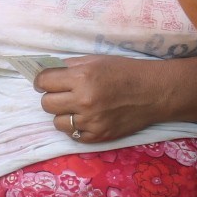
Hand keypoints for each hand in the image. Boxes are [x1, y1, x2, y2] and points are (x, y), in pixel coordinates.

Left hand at [34, 55, 165, 143]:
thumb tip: (48, 72)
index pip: (44, 81)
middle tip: (63, 94)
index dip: (43, 81)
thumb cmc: (125, 72)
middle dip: (51, 97)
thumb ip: (71, 66)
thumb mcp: (97, 60)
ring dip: (63, 114)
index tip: (47, 81)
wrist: (153, 92)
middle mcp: (84, 101)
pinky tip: (87, 118)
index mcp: (82, 77)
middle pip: (46, 104)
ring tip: (76, 108)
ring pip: (57, 122)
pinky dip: (76, 128)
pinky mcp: (98, 136)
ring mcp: (91, 121)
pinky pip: (73, 135)